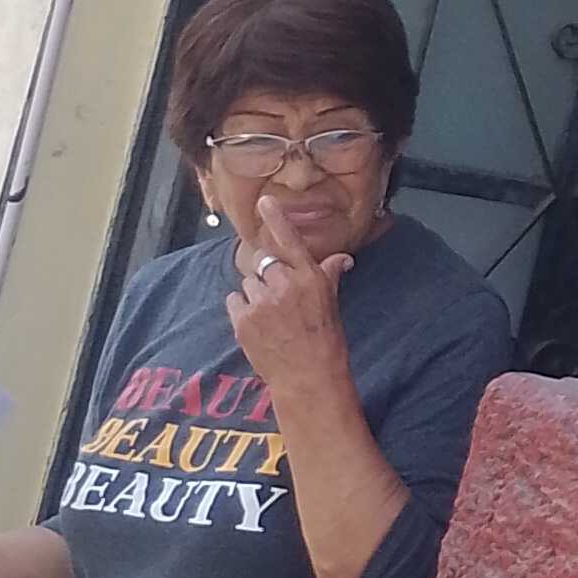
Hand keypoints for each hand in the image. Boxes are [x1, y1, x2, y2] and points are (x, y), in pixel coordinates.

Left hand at [227, 190, 355, 409]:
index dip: (276, 218)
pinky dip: (242, 309)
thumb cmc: (325, 339)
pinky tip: (257, 324)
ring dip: (254, 293)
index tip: (264, 200)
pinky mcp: (242, 320)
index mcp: (309, 277)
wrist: (308, 377)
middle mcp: (284, 285)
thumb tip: (343, 258)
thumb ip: (329, 274)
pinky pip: (234, 301)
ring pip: (248, 282)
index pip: (290, 240)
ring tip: (269, 315)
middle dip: (268, 275)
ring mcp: (261, 302)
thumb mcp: (331, 303)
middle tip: (278, 298)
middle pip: (264, 262)